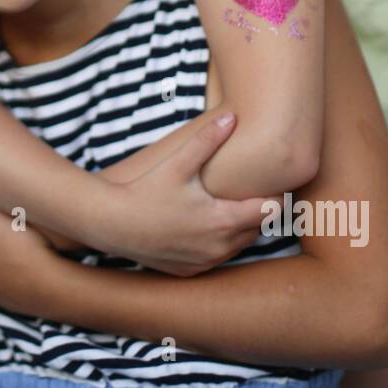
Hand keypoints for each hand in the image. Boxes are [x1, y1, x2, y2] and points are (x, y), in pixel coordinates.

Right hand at [101, 115, 275, 275]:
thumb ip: (207, 139)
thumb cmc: (145, 191)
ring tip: (233, 206)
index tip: (276, 183)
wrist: (111, 224)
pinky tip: (208, 226)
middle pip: (256, 229)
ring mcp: (204, 262)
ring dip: (239, 229)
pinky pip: (216, 258)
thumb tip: (231, 116)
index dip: (276, 196)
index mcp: (223, 220)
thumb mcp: (178, 163)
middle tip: (256, 192)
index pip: (269, 211)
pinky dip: (219, 244)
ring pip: (238, 246)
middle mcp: (219, 247)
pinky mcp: (190, 271)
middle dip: (258, 212)